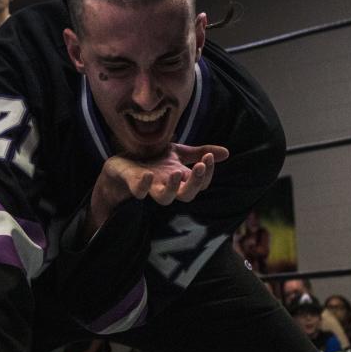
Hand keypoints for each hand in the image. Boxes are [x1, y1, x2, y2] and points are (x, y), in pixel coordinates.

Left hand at [87, 143, 229, 236]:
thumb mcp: (178, 153)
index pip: (201, 183)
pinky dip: (144, 185)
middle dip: (196, 182)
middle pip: (187, 195)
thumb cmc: (153, 161)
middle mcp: (168, 186)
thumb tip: (227, 152)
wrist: (123, 163)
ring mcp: (151, 188)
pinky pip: (139, 191)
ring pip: (165, 199)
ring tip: (176, 172)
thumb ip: (199, 152)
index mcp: (181, 179)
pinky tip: (147, 175)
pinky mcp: (134, 185)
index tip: (208, 157)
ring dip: (172, 187)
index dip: (207, 173)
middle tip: (200, 165)